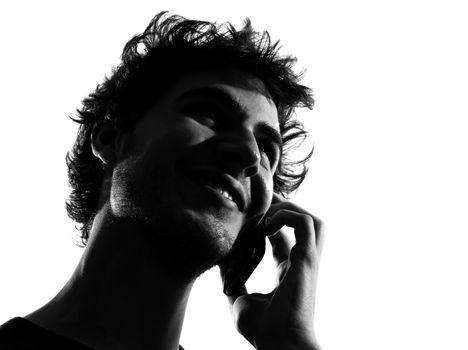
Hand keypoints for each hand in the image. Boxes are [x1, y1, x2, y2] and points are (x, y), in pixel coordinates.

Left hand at [222, 193, 323, 349]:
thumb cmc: (263, 330)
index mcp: (287, 270)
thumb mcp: (240, 300)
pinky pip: (305, 224)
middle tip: (258, 205)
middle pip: (303, 223)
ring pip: (311, 219)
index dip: (267, 222)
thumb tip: (219, 261)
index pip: (282, 237)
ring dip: (288, 209)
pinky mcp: (307, 259)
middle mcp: (300, 262)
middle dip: (283, 208)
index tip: (247, 217)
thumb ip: (232, 280)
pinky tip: (266, 226)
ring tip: (265, 214)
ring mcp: (306, 259)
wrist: (279, 345)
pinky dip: (287, 216)